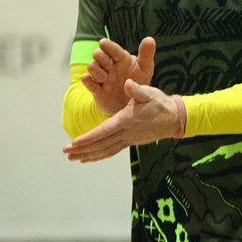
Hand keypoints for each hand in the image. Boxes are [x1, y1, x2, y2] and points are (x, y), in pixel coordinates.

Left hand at [63, 79, 179, 162]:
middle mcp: (125, 133)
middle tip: (66, 152)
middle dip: (82, 149)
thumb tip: (127, 83)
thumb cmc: (161, 104)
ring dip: (89, 155)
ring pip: (105, 150)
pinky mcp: (131, 142)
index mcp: (126, 120)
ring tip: (73, 158)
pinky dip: (100, 155)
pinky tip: (91, 157)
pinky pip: (112, 151)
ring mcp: (128, 139)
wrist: (175, 119)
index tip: (73, 142)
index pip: (103, 132)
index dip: (88, 138)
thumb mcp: (150, 93)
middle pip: (100, 144)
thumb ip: (137, 90)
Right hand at [82, 37, 155, 114]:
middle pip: (102, 59)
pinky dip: (87, 82)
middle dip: (100, 56)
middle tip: (97, 54)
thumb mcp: (145, 68)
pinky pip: (92, 86)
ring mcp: (103, 79)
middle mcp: (110, 67)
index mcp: (121, 59)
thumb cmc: (139, 81)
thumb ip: (146, 54)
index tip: (103, 42)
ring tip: (92, 66)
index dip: (109, 47)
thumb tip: (150, 38)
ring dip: (94, 69)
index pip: (114, 51)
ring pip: (96, 71)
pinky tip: (85, 77)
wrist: (134, 103)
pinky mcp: (99, 91)